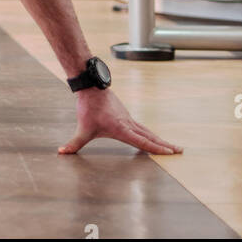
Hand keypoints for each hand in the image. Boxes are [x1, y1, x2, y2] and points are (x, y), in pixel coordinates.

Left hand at [59, 88, 181, 154]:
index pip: (141, 141)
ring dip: (161, 139)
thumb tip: (62, 152)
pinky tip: (154, 137)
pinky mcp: (126, 116)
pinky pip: (142, 127)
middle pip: (150, 136)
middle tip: (180, 151)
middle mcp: (129, 124)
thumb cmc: (89, 108)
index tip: (169, 153)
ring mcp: (129, 119)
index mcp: (122, 128)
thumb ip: (74, 143)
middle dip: (165, 145)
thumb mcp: (82, 129)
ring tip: (173, 147)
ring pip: (148, 131)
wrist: (92, 88)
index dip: (155, 148)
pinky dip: (151, 134)